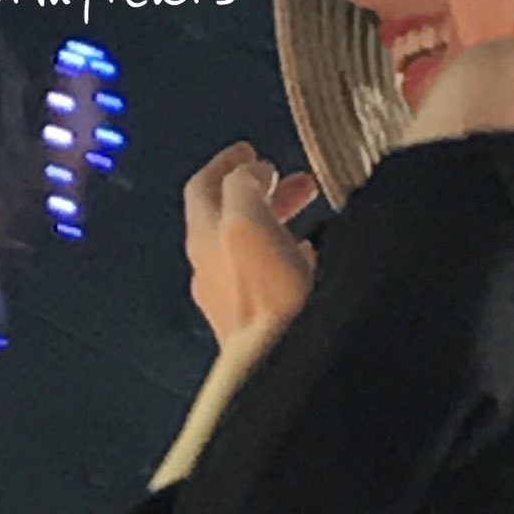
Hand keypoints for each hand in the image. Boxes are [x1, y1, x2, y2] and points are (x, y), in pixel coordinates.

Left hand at [183, 142, 319, 348]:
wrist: (279, 365)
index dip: (226, 162)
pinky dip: (287, 248)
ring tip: (309, 207)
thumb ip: (244, 187)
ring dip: (277, 215)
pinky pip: (268, 272)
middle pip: (228, 212)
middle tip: (291, 177)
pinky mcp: (258, 318)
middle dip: (260, 187)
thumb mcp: (248, 222)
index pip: (203, 187)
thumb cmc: (267, 300)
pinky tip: (310, 253)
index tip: (248, 149)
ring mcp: (233, 295)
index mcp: (205, 238)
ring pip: (251, 240)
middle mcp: (212, 266)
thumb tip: (251, 171)